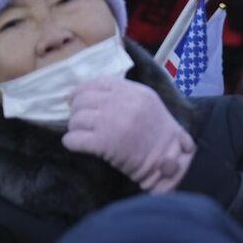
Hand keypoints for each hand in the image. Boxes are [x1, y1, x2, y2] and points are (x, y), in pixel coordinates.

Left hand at [63, 78, 195, 192]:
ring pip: (76, 119)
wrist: (172, 160)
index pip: (98, 82)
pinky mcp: (104, 143)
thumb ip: (125, 96)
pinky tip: (77, 145)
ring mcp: (112, 122)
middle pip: (83, 99)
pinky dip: (71, 143)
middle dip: (77, 111)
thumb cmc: (162, 136)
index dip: (82, 90)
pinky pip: (73, 139)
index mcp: (135, 91)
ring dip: (75, 128)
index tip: (75, 100)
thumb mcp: (149, 105)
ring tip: (82, 135)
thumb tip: (92, 95)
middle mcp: (122, 102)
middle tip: (80, 122)